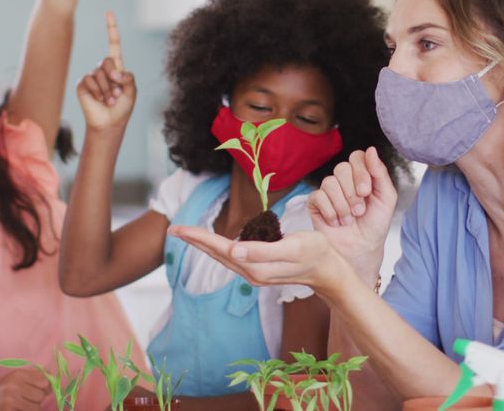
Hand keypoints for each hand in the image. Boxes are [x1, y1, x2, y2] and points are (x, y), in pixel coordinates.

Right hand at [0, 369, 49, 410]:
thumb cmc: (4, 386)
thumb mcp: (17, 376)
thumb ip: (35, 377)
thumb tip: (54, 383)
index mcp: (19, 374)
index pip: (44, 381)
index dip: (47, 387)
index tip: (43, 390)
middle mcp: (15, 385)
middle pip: (41, 396)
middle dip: (38, 399)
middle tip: (29, 399)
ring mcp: (10, 399)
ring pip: (36, 407)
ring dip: (33, 408)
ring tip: (24, 404)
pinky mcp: (7, 410)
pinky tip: (18, 408)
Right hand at [77, 11, 136, 131]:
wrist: (110, 122)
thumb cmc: (122, 107)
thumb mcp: (132, 91)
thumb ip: (128, 77)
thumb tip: (113, 71)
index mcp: (117, 67)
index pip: (113, 44)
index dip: (111, 28)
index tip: (108, 12)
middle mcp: (103, 68)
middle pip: (108, 61)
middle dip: (114, 79)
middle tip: (117, 94)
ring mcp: (92, 75)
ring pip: (99, 73)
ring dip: (107, 90)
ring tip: (109, 100)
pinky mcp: (83, 84)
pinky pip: (89, 81)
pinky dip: (97, 92)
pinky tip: (99, 100)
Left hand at [168, 227, 345, 292]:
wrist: (329, 271)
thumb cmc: (315, 253)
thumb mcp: (292, 247)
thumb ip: (262, 250)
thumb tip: (233, 251)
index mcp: (255, 266)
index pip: (220, 249)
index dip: (198, 238)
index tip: (178, 229)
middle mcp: (251, 273)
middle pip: (217, 254)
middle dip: (195, 241)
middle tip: (174, 229)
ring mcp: (255, 274)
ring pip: (223, 258)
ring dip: (205, 246)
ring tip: (189, 235)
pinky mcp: (260, 271)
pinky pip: (233, 259)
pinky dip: (219, 250)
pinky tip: (216, 245)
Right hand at [307, 148, 396, 276]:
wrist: (361, 248)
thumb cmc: (375, 224)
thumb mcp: (387, 198)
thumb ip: (380, 173)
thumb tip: (371, 150)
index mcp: (362, 174)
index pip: (357, 157)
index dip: (361, 172)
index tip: (366, 191)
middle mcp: (344, 180)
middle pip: (342, 168)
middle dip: (352, 192)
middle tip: (359, 210)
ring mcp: (328, 190)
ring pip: (329, 183)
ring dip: (343, 206)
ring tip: (349, 219)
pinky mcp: (315, 203)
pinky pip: (318, 197)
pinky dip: (331, 212)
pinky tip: (336, 222)